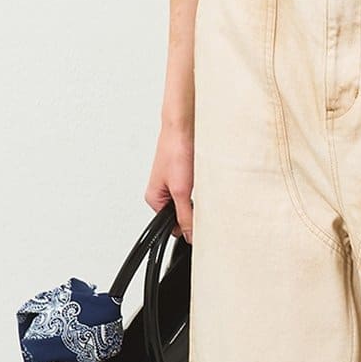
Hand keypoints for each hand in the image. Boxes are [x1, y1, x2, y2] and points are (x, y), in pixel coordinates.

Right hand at [147, 121, 195, 240]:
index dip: (186, 227)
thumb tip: (190, 236)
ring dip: (200, 198)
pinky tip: (206, 179)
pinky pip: (197, 189)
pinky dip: (203, 188)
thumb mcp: (181, 190)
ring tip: (203, 185)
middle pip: (182, 214)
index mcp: (155, 198)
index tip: (200, 226)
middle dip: (195, 212)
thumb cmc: (175, 150)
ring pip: (191, 202)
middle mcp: (163, 191)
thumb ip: (186, 215)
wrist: (184, 125)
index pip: (171, 225)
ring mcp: (175, 181)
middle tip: (205, 203)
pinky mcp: (186, 173)